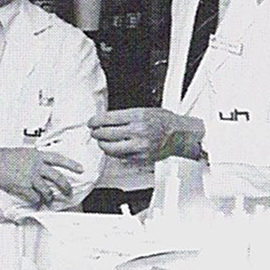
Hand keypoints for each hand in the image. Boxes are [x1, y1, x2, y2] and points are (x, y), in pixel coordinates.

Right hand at [0, 147, 81, 206]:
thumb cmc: (4, 157)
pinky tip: (35, 201)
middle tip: (68, 192)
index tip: (81, 168)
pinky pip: (35, 198)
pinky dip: (36, 201)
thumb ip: (35, 158)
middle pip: (57, 178)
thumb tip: (43, 164)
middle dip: (65, 187)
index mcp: (37, 155)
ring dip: (49, 197)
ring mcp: (30, 177)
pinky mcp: (22, 187)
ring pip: (47, 191)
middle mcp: (36, 166)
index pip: (59, 159)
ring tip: (49, 199)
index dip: (71, 164)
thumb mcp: (23, 152)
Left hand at [88, 108, 204, 163]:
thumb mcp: (143, 111)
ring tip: (102, 141)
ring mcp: (139, 146)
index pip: (107, 119)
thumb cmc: (163, 121)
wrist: (179, 135)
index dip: (95, 121)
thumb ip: (123, 116)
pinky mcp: (140, 158)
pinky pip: (119, 157)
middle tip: (94, 132)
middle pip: (105, 134)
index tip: (91, 122)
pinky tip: (114, 148)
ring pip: (110, 148)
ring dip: (102, 144)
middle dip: (96, 133)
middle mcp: (137, 131)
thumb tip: (104, 120)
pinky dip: (114, 152)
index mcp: (137, 116)